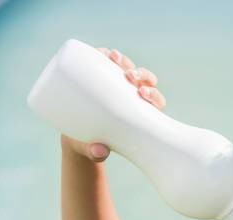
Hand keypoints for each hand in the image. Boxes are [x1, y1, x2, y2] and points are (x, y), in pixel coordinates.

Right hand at [61, 47, 165, 161]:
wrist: (77, 138)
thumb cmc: (93, 146)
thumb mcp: (93, 150)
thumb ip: (96, 153)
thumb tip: (99, 153)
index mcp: (141, 113)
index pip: (155, 101)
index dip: (154, 95)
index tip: (144, 94)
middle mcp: (132, 96)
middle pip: (146, 81)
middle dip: (142, 75)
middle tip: (129, 76)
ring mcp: (118, 85)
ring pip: (128, 68)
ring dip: (125, 61)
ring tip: (113, 57)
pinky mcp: (101, 78)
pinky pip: (106, 63)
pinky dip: (105, 55)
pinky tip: (101, 51)